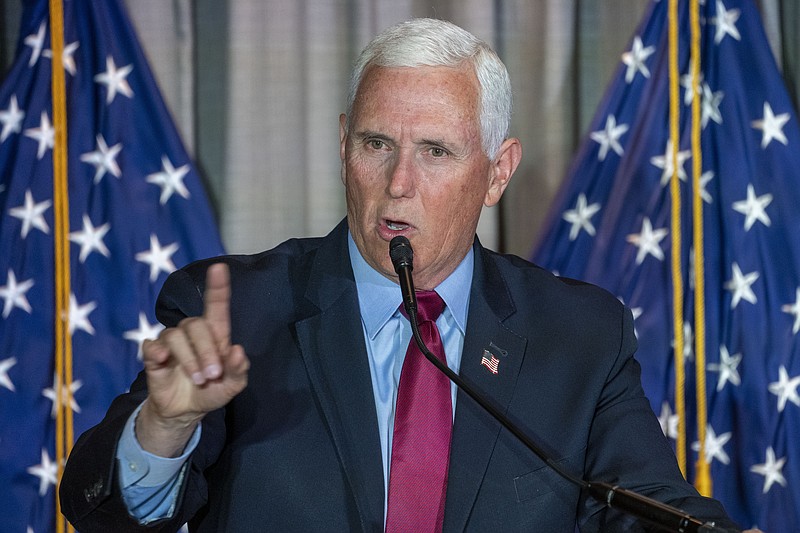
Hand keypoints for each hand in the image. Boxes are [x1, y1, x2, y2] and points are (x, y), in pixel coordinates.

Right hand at [138, 262, 249, 456]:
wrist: (186, 411)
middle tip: (213, 374)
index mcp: (215, 334)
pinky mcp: (153, 356)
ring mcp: (171, 342)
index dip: (218, 286)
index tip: (219, 267)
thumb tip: (238, 352)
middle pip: (196, 324)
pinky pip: (151, 345)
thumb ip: (238, 370)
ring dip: (190, 359)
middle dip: (207, 350)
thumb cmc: (212, 391)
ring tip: (199, 380)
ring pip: (176, 335)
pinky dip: (158, 351)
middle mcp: (192, 332)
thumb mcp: (232, 386)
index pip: (216, 305)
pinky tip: (164, 361)